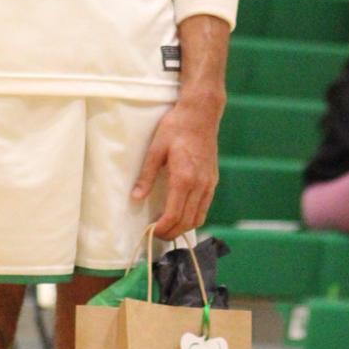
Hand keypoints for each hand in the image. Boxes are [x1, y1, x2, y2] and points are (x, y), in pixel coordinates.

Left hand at [133, 97, 220, 239]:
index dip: (163, 228)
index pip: (174, 214)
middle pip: (188, 221)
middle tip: (157, 235)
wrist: (201, 113)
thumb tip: (135, 198)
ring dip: (184, 227)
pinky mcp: (213, 180)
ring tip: (168, 227)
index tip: (151, 232)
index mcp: (184, 178)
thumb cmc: (176, 128)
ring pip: (199, 217)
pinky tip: (182, 214)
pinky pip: (205, 206)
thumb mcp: (155, 149)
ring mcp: (209, 183)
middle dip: (172, 232)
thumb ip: (146, 175)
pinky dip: (194, 216)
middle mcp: (200, 185)